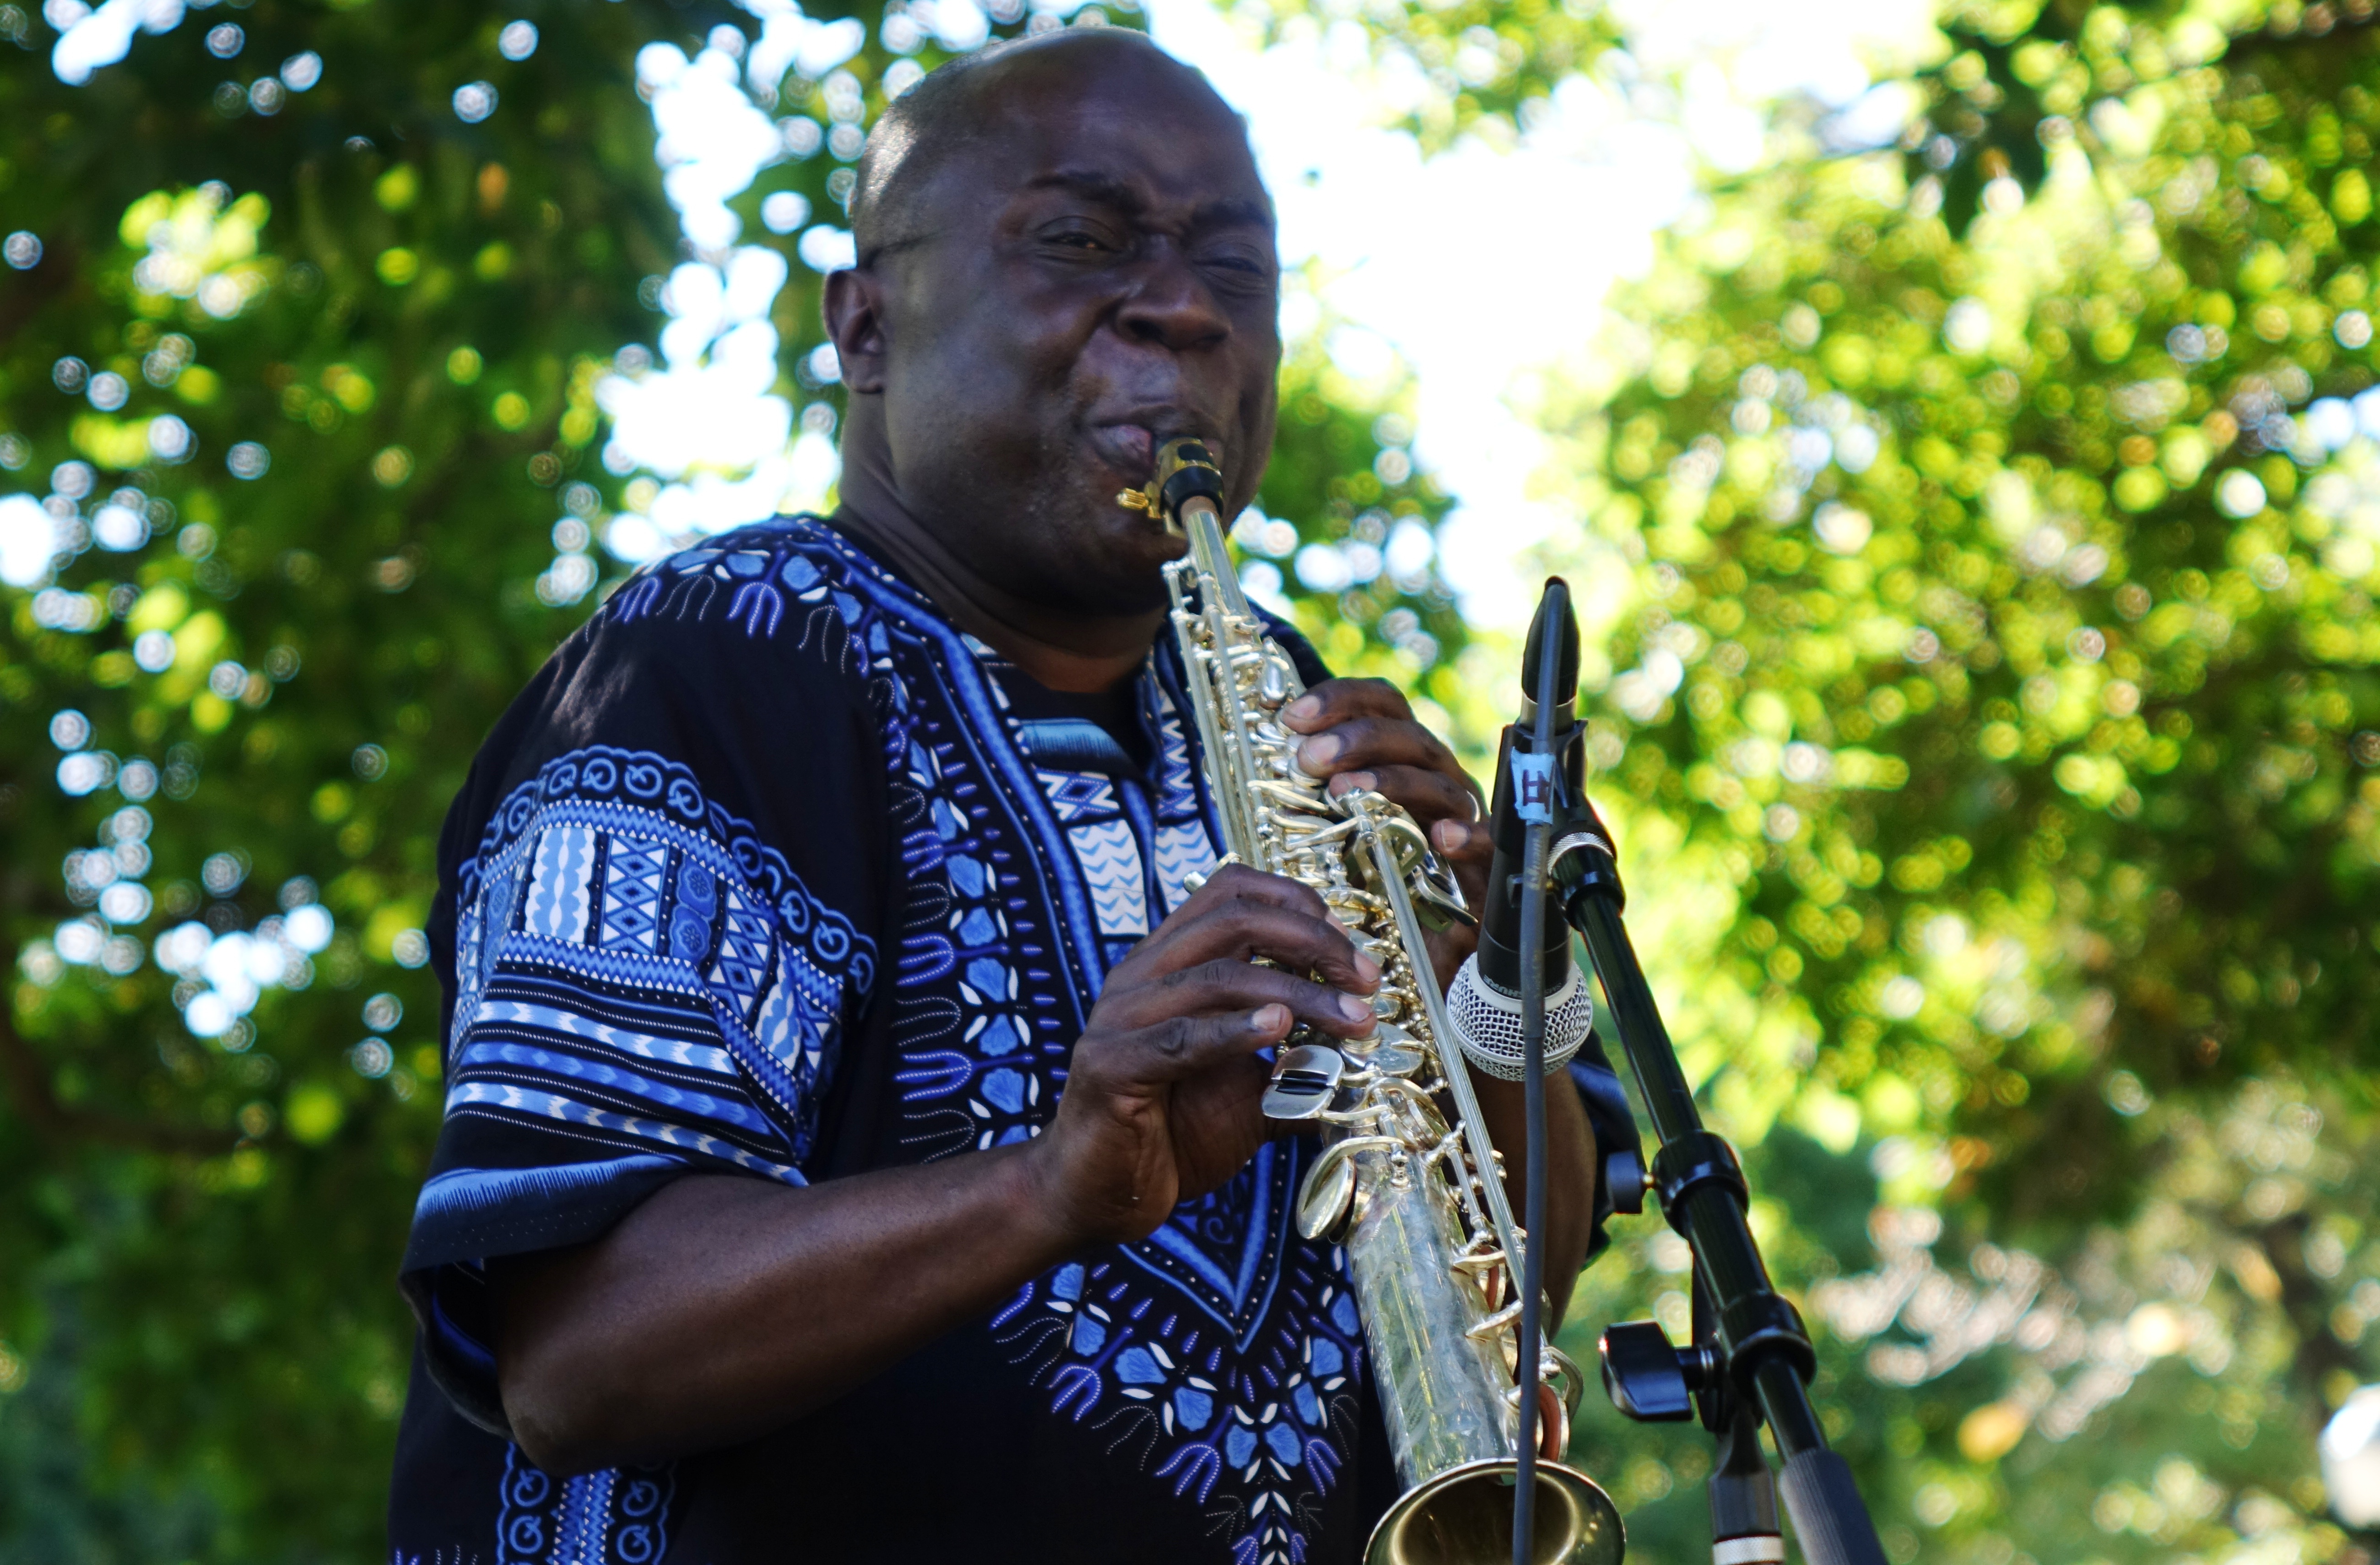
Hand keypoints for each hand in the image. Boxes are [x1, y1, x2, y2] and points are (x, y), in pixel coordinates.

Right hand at [1028, 865, 1383, 1246]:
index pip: (1231, 891)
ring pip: (1218, 977)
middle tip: (1366, 982)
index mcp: (1167, 963)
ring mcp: (1119, 1017)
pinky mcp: (1110, 1067)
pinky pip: (1179, 1039)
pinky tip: (1281, 1030)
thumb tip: (1363, 1058)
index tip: (1350, 951)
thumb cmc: (1171, 1137)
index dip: (1298, 904)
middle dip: (1313, 942)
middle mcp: (1140, 975)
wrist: (1097, 1198)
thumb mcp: (1249, 1095)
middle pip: (1233, 919)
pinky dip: (1235, 1031)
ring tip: (1352, 1021)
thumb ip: (1296, 1069)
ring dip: (1299, 993)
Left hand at [1280, 677, 1490, 984]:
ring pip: (1440, 784)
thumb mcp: (1339, 835)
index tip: (1292, 716)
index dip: (1341, 700)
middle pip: (1409, 737)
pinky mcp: (1483, 870)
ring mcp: (1464, 821)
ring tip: (1344, 792)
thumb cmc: (1377, 886)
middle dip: (1358, 739)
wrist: (1423, 954)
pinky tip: (1441, 837)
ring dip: (1392, 781)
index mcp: (1402, 761)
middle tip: (1309, 758)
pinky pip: (1486, 844)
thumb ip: (1315, 797)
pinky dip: (1467, 836)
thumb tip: (1271, 760)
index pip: (1383, 705)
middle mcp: (1437, 782)